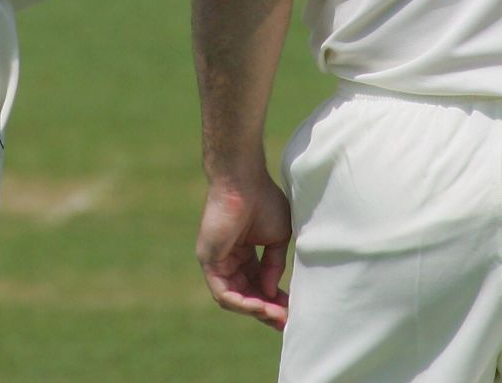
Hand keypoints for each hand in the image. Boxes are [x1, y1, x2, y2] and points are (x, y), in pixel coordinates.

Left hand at [196, 169, 291, 329]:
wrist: (244, 180)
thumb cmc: (263, 200)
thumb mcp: (277, 239)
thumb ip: (274, 266)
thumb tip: (271, 293)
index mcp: (244, 254)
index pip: (259, 285)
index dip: (276, 300)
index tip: (293, 312)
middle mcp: (228, 260)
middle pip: (246, 295)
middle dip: (267, 310)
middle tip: (286, 321)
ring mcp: (216, 262)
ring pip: (234, 298)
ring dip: (256, 310)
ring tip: (276, 315)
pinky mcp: (208, 261)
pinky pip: (222, 292)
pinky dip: (242, 302)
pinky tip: (260, 306)